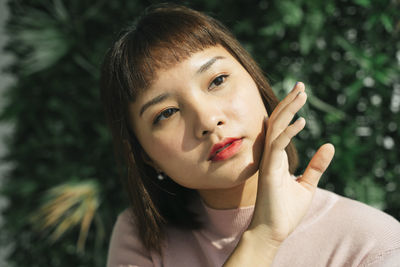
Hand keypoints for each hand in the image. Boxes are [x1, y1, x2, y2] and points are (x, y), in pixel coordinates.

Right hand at [249, 82, 334, 243]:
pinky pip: (277, 145)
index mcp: (276, 157)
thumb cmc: (285, 210)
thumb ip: (316, 166)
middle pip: (276, 121)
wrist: (273, 231)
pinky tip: (302, 121)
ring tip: (302, 94)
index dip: (290, 109)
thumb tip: (329, 145)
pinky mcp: (269, 170)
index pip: (281, 126)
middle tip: (301, 85)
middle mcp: (270, 155)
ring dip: (288, 110)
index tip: (301, 93)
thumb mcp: (307, 185)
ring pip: (275, 128)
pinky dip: (288, 132)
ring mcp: (268, 161)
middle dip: (288, 102)